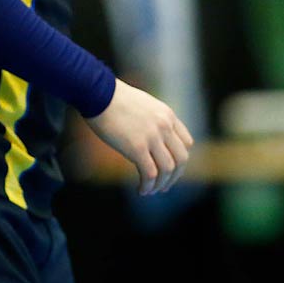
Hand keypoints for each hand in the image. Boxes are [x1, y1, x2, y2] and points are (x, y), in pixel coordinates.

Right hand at [87, 80, 192, 195]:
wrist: (97, 92)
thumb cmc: (112, 97)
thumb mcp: (142, 104)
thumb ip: (152, 118)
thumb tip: (147, 135)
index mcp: (167, 115)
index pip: (186, 143)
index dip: (180, 159)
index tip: (171, 168)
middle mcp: (165, 126)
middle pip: (181, 159)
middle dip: (175, 176)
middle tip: (164, 185)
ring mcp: (152, 137)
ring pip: (167, 169)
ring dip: (161, 184)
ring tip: (150, 190)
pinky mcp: (137, 148)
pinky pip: (150, 174)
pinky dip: (148, 186)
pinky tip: (141, 190)